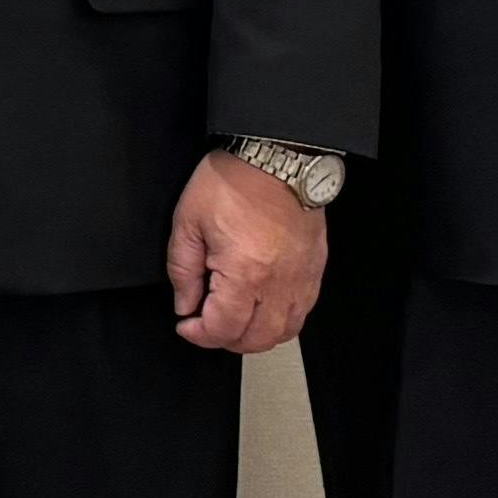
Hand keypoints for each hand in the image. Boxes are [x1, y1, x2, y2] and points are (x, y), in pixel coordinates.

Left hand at [167, 150, 327, 352]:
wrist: (276, 157)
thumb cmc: (232, 183)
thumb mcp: (188, 223)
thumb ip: (182, 271)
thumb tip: (185, 304)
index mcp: (245, 273)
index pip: (223, 329)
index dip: (198, 334)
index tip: (185, 324)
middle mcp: (279, 284)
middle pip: (256, 340)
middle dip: (225, 340)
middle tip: (206, 326)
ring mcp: (302, 279)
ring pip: (284, 332)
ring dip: (256, 336)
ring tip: (234, 321)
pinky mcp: (315, 269)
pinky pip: (302, 312)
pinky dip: (280, 320)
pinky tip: (261, 307)